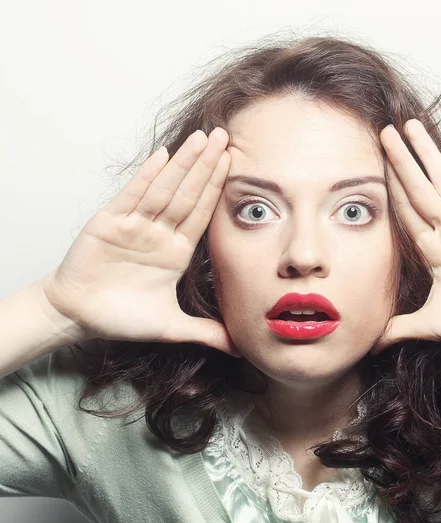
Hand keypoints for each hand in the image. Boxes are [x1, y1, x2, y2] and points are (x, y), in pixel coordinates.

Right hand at [41, 127, 241, 357]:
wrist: (79, 316)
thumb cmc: (122, 317)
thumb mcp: (171, 326)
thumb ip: (206, 333)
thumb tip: (240, 347)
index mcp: (176, 251)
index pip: (201, 214)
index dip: (217, 189)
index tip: (235, 165)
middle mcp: (158, 233)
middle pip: (187, 194)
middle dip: (206, 166)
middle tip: (225, 136)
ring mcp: (134, 225)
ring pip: (164, 189)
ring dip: (182, 164)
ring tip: (201, 138)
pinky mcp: (109, 223)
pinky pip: (131, 196)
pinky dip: (146, 177)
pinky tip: (163, 156)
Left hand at [370, 120, 440, 355]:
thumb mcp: (428, 324)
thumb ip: (396, 329)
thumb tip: (368, 344)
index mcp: (433, 249)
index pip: (405, 212)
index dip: (389, 189)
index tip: (372, 166)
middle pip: (420, 190)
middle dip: (401, 162)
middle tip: (384, 132)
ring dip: (432, 155)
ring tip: (414, 127)